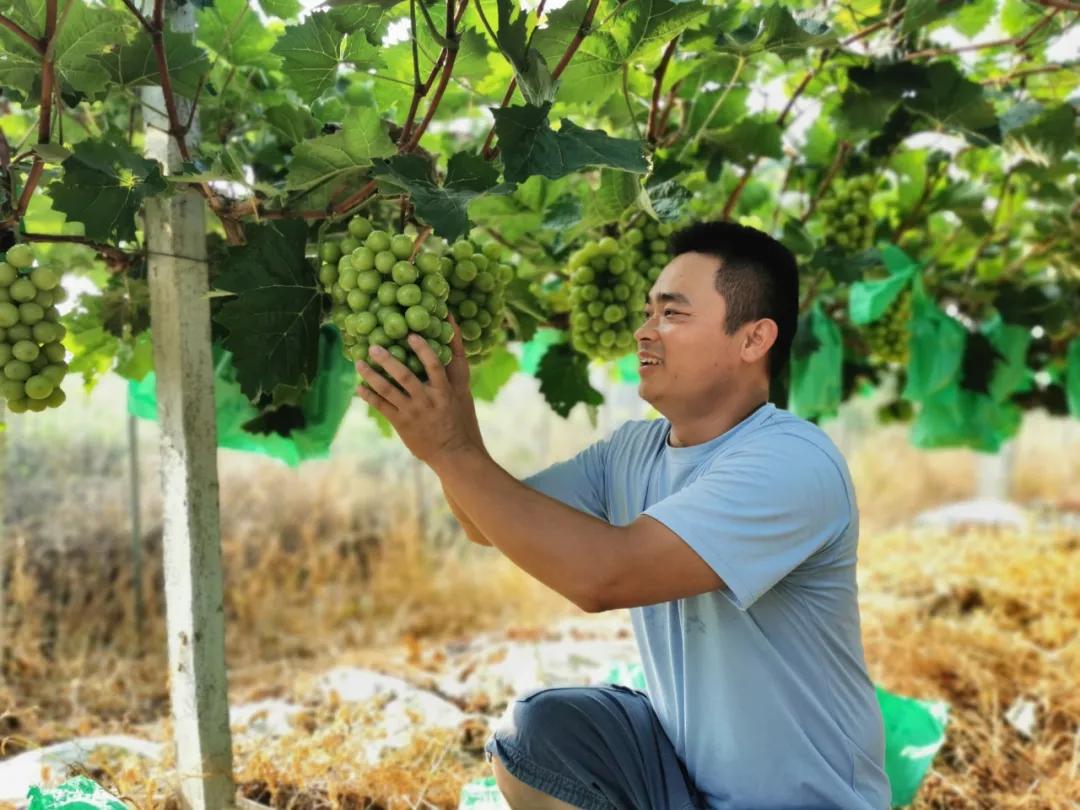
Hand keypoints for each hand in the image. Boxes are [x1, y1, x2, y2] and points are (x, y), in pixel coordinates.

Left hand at [355, 315, 482, 466]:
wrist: (452, 453)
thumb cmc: (460, 421)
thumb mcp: (463, 395)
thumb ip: (454, 373)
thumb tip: (451, 348)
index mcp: (444, 391)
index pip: (433, 365)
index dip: (422, 349)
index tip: (411, 336)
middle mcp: (426, 400)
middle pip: (404, 375)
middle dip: (387, 360)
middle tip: (373, 347)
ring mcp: (412, 412)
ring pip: (387, 390)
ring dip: (371, 375)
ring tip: (359, 363)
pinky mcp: (401, 423)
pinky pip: (381, 406)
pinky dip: (369, 396)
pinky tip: (359, 387)